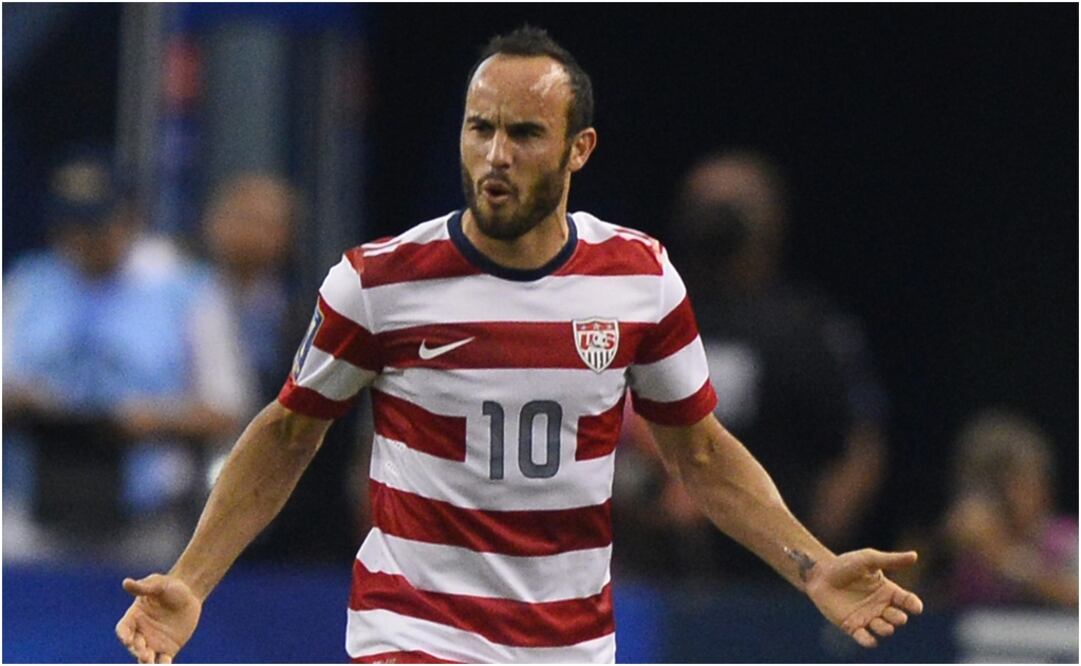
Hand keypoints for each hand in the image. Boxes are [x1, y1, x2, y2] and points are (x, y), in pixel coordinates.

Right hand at [116, 574, 201, 662]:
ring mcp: (153, 642)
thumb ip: (143, 587)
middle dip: (137, 650)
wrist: (190, 594)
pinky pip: (162, 661)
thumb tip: (126, 582)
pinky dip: (162, 665)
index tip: (127, 638)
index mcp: (134, 617)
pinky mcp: (168, 649)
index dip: (123, 635)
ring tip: (150, 661)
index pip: (123, 629)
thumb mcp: (158, 584)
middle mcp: (140, 632)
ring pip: (144, 657)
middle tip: (145, 652)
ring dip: (146, 661)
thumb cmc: (171, 586)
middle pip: (133, 645)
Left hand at [806, 549, 923, 647]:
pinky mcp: (852, 626)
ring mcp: (867, 617)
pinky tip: (870, 640)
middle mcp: (880, 606)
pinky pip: (864, 638)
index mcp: (888, 591)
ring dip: (886, 629)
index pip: (907, 601)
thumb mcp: (868, 560)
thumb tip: (915, 556)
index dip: (914, 605)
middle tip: (895, 615)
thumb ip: (890, 560)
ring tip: (884, 625)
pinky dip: (869, 641)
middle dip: (899, 619)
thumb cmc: (845, 565)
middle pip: (897, 618)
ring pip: (884, 629)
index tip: (915, 607)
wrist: (819, 575)